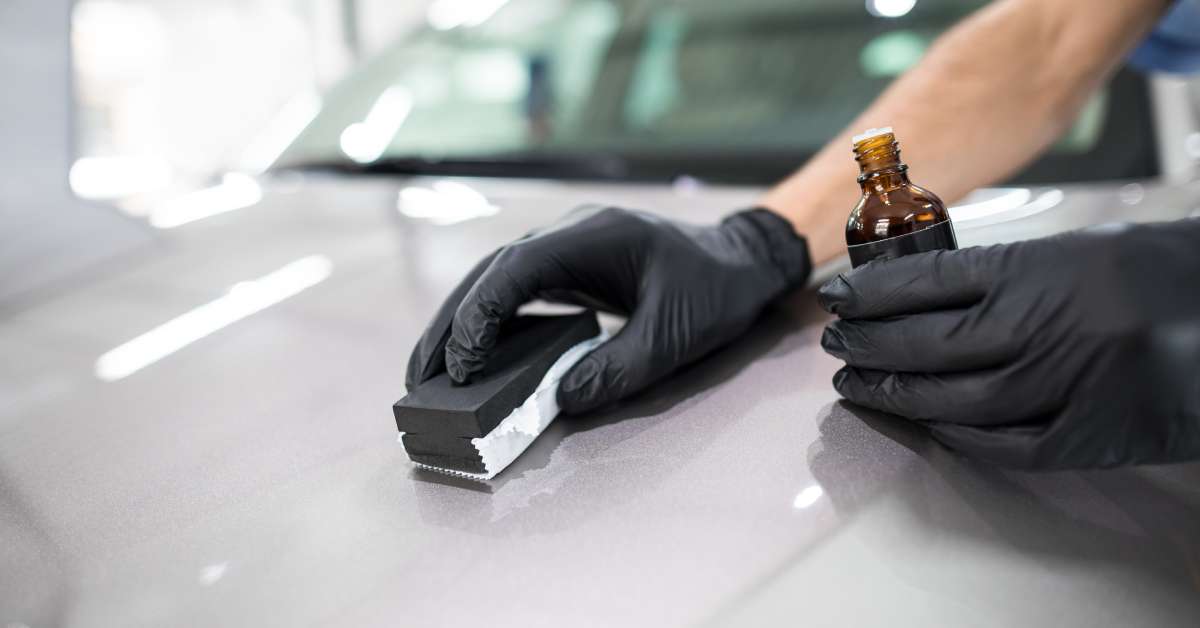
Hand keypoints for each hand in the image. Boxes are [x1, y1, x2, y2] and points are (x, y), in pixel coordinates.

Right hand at [408, 206, 810, 413]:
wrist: (741, 260)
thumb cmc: (714, 291)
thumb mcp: (676, 335)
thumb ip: (620, 367)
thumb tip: (559, 400)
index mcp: (591, 238)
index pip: (514, 271)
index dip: (480, 316)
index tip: (462, 365)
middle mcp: (569, 237)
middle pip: (490, 273)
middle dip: (450, 322)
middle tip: (418, 376)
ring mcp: (567, 250)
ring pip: (496, 280)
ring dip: (461, 321)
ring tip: (430, 371)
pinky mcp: (570, 270)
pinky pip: (517, 292)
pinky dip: (489, 321)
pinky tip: (473, 355)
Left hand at [818, 219, 1199, 468]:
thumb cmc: (1163, 274)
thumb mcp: (1079, 251)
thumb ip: (1006, 276)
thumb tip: (923, 295)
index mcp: (1039, 270)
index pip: (926, 281)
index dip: (871, 292)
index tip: (839, 296)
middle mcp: (1044, 327)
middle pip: (924, 343)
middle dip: (867, 343)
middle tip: (836, 343)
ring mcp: (1065, 386)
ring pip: (951, 400)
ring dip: (895, 394)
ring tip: (860, 383)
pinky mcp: (1088, 435)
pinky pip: (1002, 444)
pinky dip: (956, 435)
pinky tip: (927, 422)